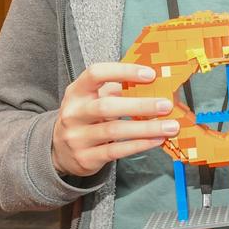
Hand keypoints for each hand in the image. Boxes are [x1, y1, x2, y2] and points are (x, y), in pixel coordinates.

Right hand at [51, 62, 177, 176]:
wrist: (59, 150)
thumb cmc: (85, 117)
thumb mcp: (93, 99)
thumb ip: (117, 88)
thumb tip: (152, 81)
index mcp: (76, 92)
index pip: (96, 74)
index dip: (123, 71)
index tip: (150, 74)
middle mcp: (74, 113)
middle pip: (107, 106)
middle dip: (140, 105)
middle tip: (166, 105)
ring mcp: (77, 137)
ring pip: (114, 131)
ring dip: (146, 128)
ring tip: (170, 126)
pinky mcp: (85, 157)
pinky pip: (116, 150)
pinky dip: (139, 145)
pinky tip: (157, 140)